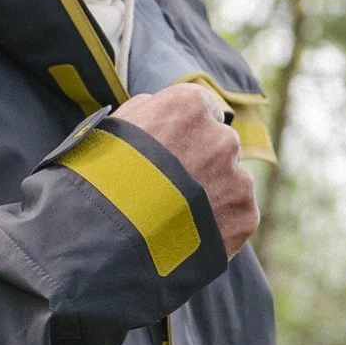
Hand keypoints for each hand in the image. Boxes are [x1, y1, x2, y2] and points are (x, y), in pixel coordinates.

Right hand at [118, 83, 259, 255]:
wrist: (109, 238)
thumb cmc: (100, 180)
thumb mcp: (113, 130)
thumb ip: (146, 112)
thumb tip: (158, 108)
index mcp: (189, 106)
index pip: (203, 109)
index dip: (186, 133)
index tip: (174, 153)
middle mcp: (221, 136)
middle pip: (220, 146)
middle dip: (202, 164)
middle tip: (172, 192)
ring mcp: (237, 178)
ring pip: (231, 182)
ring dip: (212, 196)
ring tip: (177, 220)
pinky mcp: (245, 216)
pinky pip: (237, 216)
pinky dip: (220, 227)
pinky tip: (190, 237)